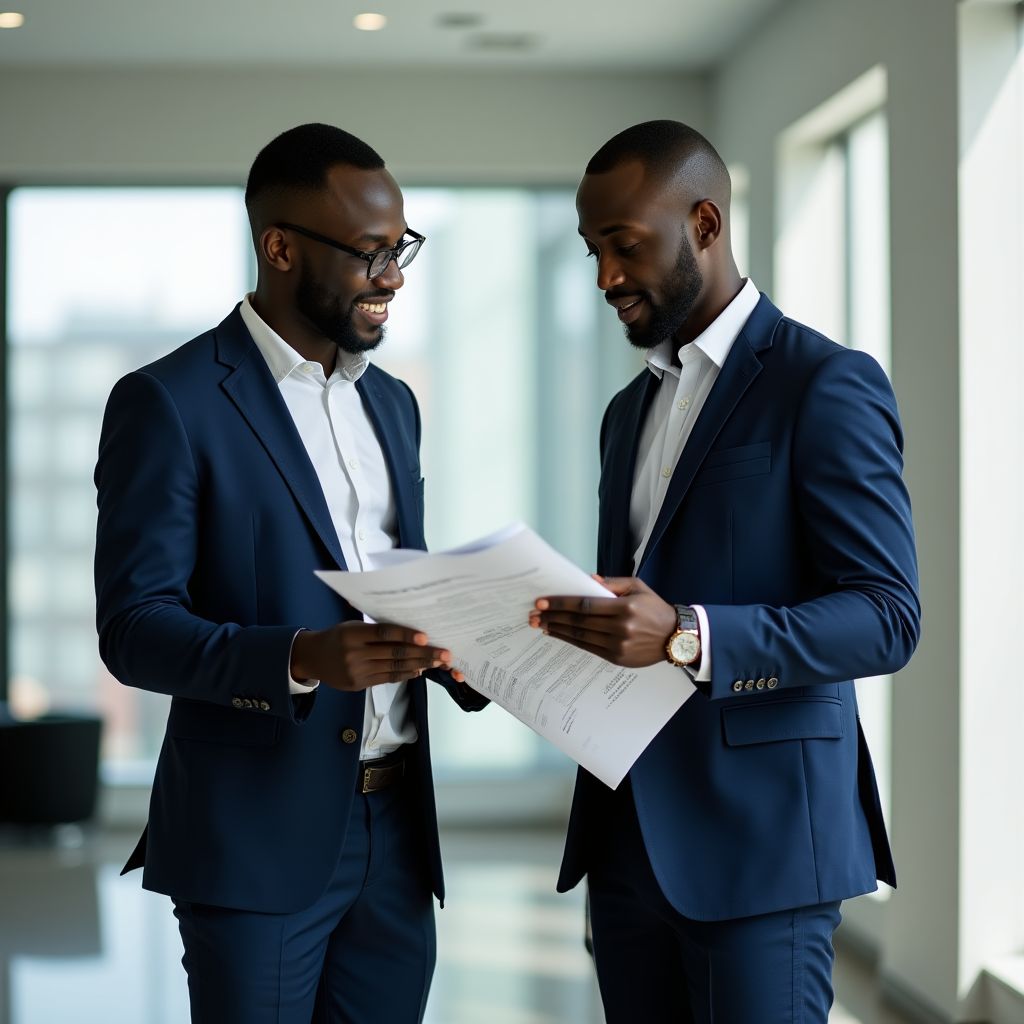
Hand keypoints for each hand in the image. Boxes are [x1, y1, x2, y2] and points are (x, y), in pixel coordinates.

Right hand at [291, 622, 456, 691]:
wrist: (312, 658)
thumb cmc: (336, 636)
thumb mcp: (352, 626)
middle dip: (423, 654)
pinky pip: (387, 679)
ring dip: (419, 665)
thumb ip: (375, 630)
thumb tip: (409, 633)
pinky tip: (418, 670)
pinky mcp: (359, 685)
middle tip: (444, 653)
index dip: (406, 634)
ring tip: (437, 662)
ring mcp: (357, 672)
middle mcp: (354, 654)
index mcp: (352, 634)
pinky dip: (405, 674)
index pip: (384, 633)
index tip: (427, 636)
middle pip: (394, 653)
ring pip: (394, 668)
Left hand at [528, 576, 676, 667]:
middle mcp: (621, 628)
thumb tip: (587, 580)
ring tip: (540, 625)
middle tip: (533, 614)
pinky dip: (570, 641)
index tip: (542, 602)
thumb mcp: (637, 587)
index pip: (585, 604)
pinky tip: (558, 634)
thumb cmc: (654, 608)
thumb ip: (612, 583)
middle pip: (578, 622)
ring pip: (580, 637)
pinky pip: (588, 648)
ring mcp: (619, 645)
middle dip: (553, 617)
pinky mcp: (617, 658)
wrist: (675, 637)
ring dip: (557, 630)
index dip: (561, 603)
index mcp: (625, 607)